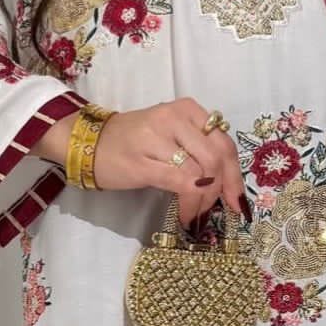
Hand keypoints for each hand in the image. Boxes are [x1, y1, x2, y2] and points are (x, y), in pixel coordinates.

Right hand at [35, 99, 248, 226]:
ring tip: (196, 214)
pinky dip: (189, 204)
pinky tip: (186, 216)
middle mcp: (175, 118)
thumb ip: (199, 148)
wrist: (88, 143)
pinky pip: (181, 185)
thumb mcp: (171, 133)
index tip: (237, 200)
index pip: (224, 143)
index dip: (234, 175)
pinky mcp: (143, 163)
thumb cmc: (132, 140)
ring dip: (204, 202)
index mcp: (188, 109)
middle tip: (219, 211)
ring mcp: (158, 139)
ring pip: (201, 175)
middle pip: (217, 159)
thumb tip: (225, 183)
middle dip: (223, 191)